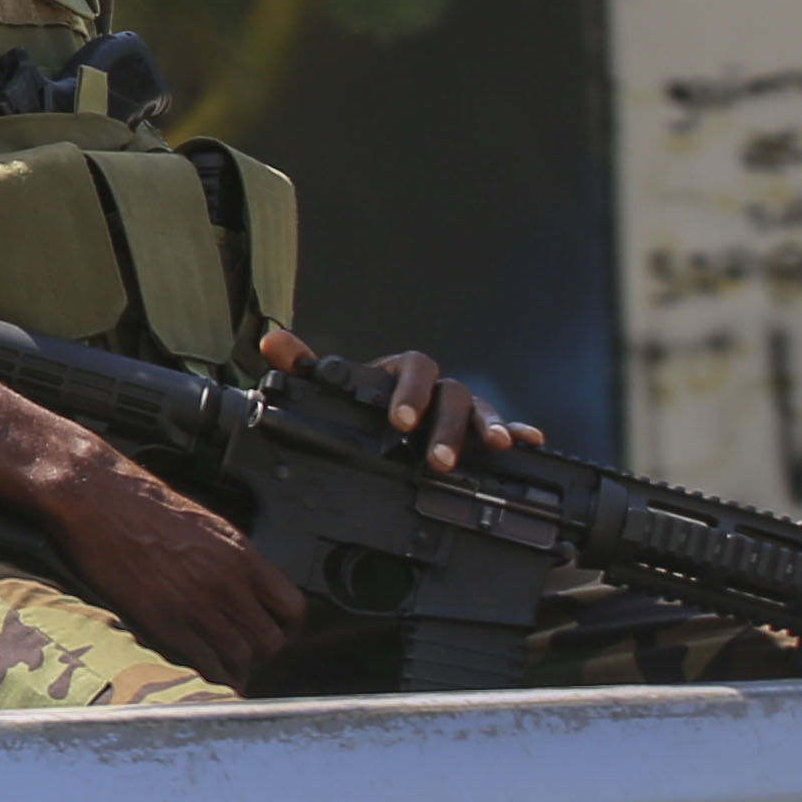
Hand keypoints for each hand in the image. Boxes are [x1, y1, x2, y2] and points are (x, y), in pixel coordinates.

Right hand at [17, 432, 306, 683]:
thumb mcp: (202, 523)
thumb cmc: (137, 502)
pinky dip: (212, 677)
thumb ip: (228, 558)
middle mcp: (228, 583)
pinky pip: (206, 665)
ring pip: (242, 657)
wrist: (94, 498)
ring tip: (224, 668)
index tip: (276, 633)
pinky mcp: (166, 623)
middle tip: (246, 652)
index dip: (287, 628)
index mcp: (241, 555)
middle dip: (260, 651)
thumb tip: (239, 584)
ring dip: (235, 667)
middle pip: (269, 639)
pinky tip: (207, 678)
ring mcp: (198, 606)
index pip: (291, 608)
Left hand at [259, 326, 539, 474]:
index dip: (409, 391)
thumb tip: (271, 342)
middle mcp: (435, 387)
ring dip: (488, 426)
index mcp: (400, 373)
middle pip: (450, 394)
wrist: (380, 423)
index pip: (412, 368)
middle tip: (436, 459)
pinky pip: (506, 425)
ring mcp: (461, 409)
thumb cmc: (358, 403)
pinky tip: (529, 442)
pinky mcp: (480, 430)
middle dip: (446, 425)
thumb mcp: (330, 388)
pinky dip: (520, 430)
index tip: (400, 421)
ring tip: (496, 448)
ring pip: (479, 410)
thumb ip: (301, 366)